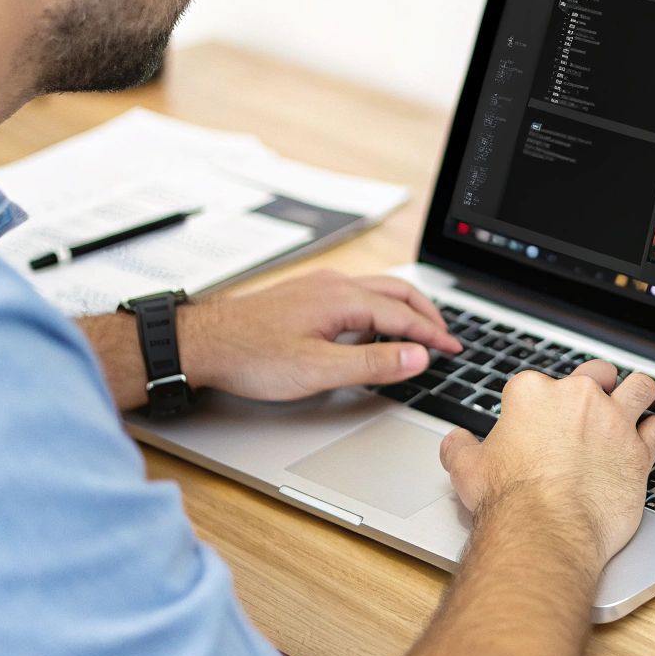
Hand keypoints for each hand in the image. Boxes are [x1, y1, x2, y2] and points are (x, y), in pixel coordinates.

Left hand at [180, 270, 460, 400]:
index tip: (452, 350)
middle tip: (444, 338)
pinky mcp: (305, 296)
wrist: (202, 343)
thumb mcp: (318, 370)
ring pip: (376, 290)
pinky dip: (379, 309)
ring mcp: (318, 288)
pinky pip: (356, 295)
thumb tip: (417, 356)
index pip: (403, 315)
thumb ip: (372, 364)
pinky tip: (371, 331)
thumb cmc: (251, 355)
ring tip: (417, 333)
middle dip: (426, 314)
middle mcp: (333, 285)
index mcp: (342, 299)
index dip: (432, 335)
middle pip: (396, 292)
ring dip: (403, 309)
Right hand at [439, 361, 654, 570]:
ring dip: (637, 393)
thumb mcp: (467, 470)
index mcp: (533, 393)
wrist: (544, 530)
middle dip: (597, 384)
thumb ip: (460, 448)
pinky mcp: (638, 450)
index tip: (544, 419)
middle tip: (593, 404)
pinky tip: (650, 433)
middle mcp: (577, 398)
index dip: (543, 402)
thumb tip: (455, 442)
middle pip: (596, 373)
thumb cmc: (508, 500)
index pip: (540, 383)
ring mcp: (612, 421)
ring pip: (638, 388)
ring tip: (636, 400)